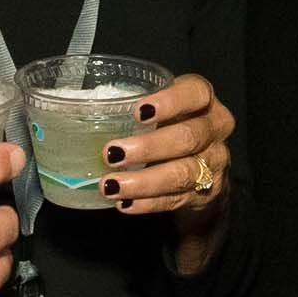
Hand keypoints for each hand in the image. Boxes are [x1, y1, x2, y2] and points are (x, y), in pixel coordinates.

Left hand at [95, 74, 232, 221]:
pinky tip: (125, 202)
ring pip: (183, 173)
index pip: (196, 93)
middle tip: (113, 153)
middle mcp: (216, 129)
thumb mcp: (165, 110)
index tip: (138, 112)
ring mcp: (214, 163)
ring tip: (111, 185)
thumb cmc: (172, 128)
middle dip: (149, 147)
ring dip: (144, 181)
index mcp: (204, 101)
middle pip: (189, 137)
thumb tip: (81, 115)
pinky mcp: (206, 193)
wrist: (205, 168)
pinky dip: (147, 203)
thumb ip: (140, 110)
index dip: (170, 102)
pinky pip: (175, 199)